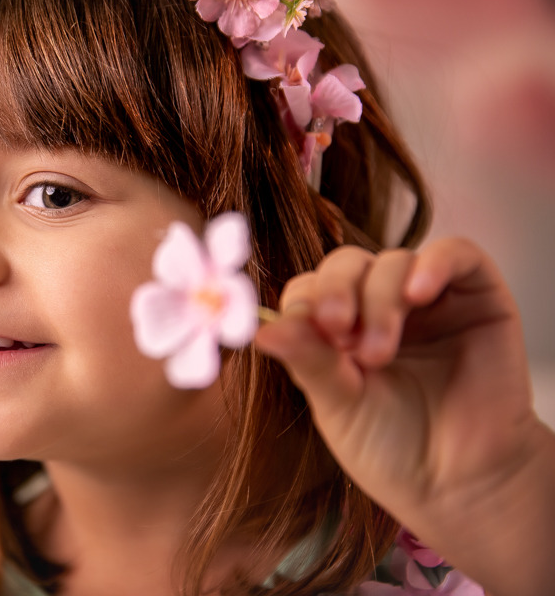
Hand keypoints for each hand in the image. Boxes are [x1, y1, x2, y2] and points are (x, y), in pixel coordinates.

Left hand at [255, 238, 554, 594]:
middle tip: (338, 333)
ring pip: (393, 261)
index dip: (302, 302)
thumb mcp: (338, 404)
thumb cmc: (393, 448)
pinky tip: (417, 292)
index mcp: (338, 328)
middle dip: (335, 292)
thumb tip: (261, 328)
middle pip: (346, 264)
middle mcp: (380, 306)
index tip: (303, 332)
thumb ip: (307, 360)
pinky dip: (434, 263)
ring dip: (379, 300)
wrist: (460, 486)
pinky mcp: (480, 297)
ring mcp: (430, 299)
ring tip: (377, 354)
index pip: (310, 289)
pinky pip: (456, 254)